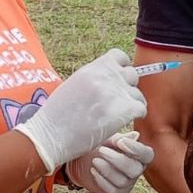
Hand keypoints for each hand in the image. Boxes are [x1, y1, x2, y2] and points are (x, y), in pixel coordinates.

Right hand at [15, 49, 146, 172]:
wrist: (50, 136)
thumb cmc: (57, 116)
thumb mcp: (72, 85)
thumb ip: (93, 78)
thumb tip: (108, 79)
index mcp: (92, 68)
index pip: (120, 57)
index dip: (121, 69)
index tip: (117, 81)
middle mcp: (106, 77)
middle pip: (132, 75)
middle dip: (127, 87)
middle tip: (117, 101)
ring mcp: (115, 92)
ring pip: (137, 93)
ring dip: (131, 104)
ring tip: (119, 115)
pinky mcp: (123, 110)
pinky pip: (141, 108)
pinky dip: (136, 115)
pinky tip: (123, 122)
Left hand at [65, 131, 154, 192]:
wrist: (82, 159)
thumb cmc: (99, 145)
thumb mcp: (109, 138)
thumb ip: (121, 138)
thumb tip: (136, 135)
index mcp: (140, 155)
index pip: (147, 155)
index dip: (136, 149)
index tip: (120, 142)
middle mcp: (137, 170)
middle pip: (135, 170)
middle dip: (117, 160)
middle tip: (101, 150)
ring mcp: (127, 184)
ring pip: (122, 181)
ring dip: (107, 170)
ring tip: (95, 160)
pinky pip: (113, 190)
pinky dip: (101, 180)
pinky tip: (93, 171)